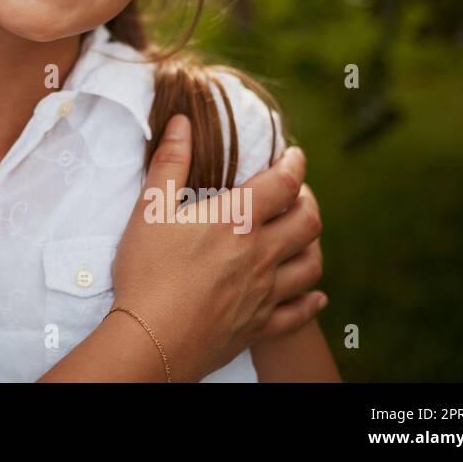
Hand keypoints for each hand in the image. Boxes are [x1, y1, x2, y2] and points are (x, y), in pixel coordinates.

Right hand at [109, 113, 324, 380]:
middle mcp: (260, 255)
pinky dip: (313, 301)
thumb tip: (183, 122)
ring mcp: (264, 293)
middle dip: (309, 201)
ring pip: (311, 266)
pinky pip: (300, 313)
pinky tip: (315, 295)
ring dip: (314, 246)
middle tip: (298, 193)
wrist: (151, 339)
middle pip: (307, 223)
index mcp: (235, 222)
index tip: (294, 155)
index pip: (282, 184)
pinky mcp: (260, 325)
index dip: (294, 165)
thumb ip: (169, 163)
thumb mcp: (149, 210)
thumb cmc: (146, 272)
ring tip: (303, 236)